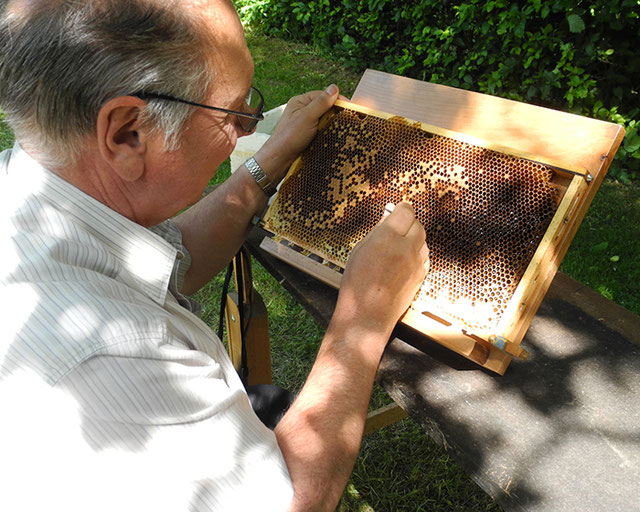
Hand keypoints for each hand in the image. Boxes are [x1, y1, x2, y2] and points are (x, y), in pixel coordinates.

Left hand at [254, 85, 340, 182]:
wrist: (280, 159)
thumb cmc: (289, 137)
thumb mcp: (307, 116)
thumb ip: (321, 102)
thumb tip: (334, 89)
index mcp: (301, 101)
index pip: (324, 95)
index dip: (338, 100)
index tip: (350, 106)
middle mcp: (303, 111)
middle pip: (325, 106)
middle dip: (336, 111)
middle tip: (349, 117)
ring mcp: (305, 123)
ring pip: (325, 119)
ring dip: (333, 123)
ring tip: (344, 126)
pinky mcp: (308, 134)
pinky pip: (322, 129)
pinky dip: (329, 131)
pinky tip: (334, 135)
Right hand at [335, 202, 429, 335]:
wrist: (368, 314)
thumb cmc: (357, 284)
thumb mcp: (359, 251)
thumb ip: (377, 232)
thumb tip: (386, 218)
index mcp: (388, 237)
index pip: (405, 211)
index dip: (401, 209)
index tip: (397, 209)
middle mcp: (406, 247)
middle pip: (417, 224)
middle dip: (408, 223)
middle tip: (397, 227)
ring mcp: (417, 262)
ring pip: (423, 240)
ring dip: (414, 238)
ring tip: (398, 245)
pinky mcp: (421, 275)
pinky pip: (424, 256)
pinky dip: (417, 253)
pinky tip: (403, 259)